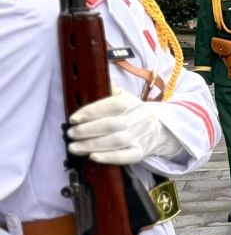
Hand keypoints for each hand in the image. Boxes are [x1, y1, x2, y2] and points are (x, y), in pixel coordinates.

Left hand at [66, 91, 181, 165]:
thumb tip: (93, 76)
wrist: (156, 130)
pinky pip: (126, 156)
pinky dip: (109, 157)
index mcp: (132, 102)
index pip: (112, 106)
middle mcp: (140, 118)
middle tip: (71, 134)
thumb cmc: (131, 113)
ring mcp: (141, 136)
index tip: (73, 119)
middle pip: (112, 125)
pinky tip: (93, 157)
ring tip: (74, 147)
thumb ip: (107, 90)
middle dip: (87, 131)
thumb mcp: (123, 97)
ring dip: (92, 145)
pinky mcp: (141, 152)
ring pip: (117, 141)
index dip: (91, 112)